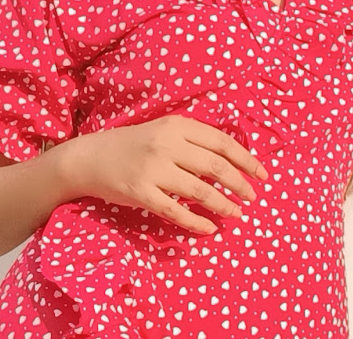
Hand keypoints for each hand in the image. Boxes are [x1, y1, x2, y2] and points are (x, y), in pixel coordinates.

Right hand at [58, 114, 268, 234]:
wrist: (90, 157)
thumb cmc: (133, 144)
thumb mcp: (164, 130)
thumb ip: (192, 140)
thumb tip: (230, 159)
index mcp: (177, 125)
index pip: (221, 142)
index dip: (245, 159)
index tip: (262, 173)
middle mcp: (167, 144)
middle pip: (215, 166)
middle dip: (240, 183)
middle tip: (253, 196)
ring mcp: (154, 169)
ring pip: (200, 190)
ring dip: (223, 204)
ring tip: (237, 214)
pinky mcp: (141, 193)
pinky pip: (176, 211)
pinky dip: (196, 221)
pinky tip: (210, 228)